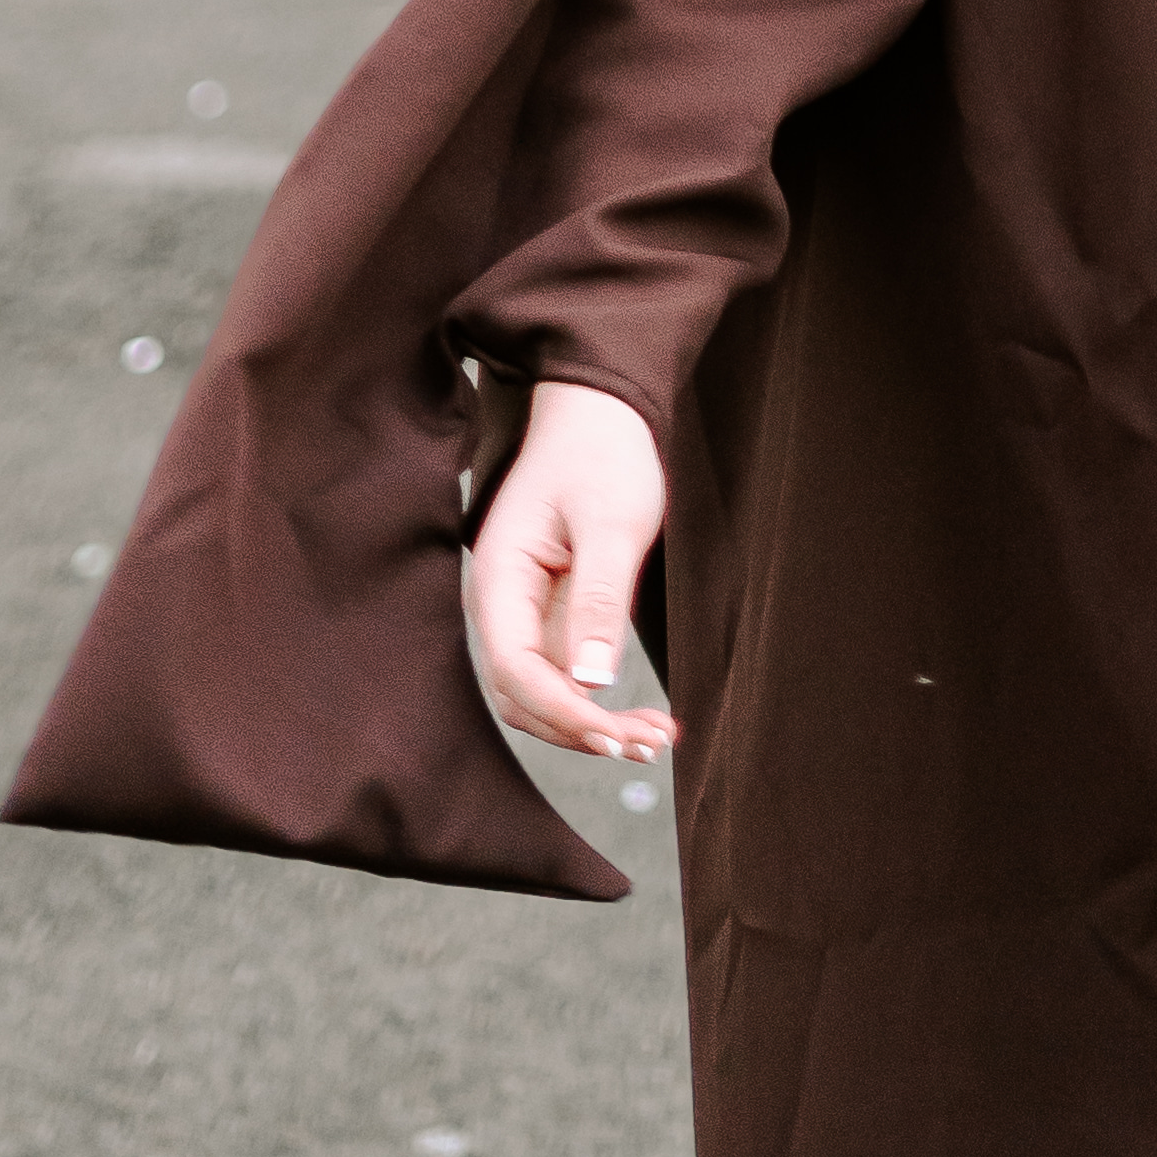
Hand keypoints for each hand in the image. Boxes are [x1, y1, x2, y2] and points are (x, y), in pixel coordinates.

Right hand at [468, 380, 674, 762]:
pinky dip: (600, 701)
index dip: (562, 712)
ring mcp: (525, 613)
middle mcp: (502, 604)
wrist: (599, 412)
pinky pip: (566, 673)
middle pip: (523, 695)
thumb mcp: (612, 522)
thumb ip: (600, 599)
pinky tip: (643, 715)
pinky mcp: (552, 615)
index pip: (514, 668)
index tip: (616, 734)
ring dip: (591, 725)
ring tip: (655, 736)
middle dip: (578, 730)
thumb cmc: (602, 453)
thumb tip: (592, 682)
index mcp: (501, 577)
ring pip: (543, 694)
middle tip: (645, 743)